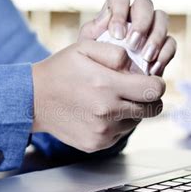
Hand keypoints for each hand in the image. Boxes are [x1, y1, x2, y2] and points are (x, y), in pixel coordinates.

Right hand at [31, 40, 164, 152]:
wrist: (32, 100)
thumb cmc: (60, 71)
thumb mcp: (84, 48)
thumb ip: (116, 52)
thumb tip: (138, 65)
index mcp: (107, 86)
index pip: (154, 91)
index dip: (158, 84)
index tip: (152, 80)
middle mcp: (108, 113)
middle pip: (152, 109)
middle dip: (150, 99)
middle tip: (138, 90)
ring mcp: (103, 132)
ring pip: (136, 122)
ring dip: (132, 111)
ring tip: (113, 99)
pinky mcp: (97, 144)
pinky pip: (120, 134)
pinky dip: (117, 123)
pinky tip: (101, 112)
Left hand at [79, 0, 175, 75]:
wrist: (107, 86)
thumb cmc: (93, 63)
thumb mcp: (86, 49)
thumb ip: (92, 33)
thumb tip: (106, 20)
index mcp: (114, 12)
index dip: (119, 12)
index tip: (117, 34)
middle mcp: (135, 16)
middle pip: (144, 3)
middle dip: (141, 23)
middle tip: (133, 45)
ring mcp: (151, 29)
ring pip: (161, 19)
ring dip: (155, 37)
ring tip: (146, 58)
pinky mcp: (163, 47)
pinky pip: (171, 42)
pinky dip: (165, 54)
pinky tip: (153, 69)